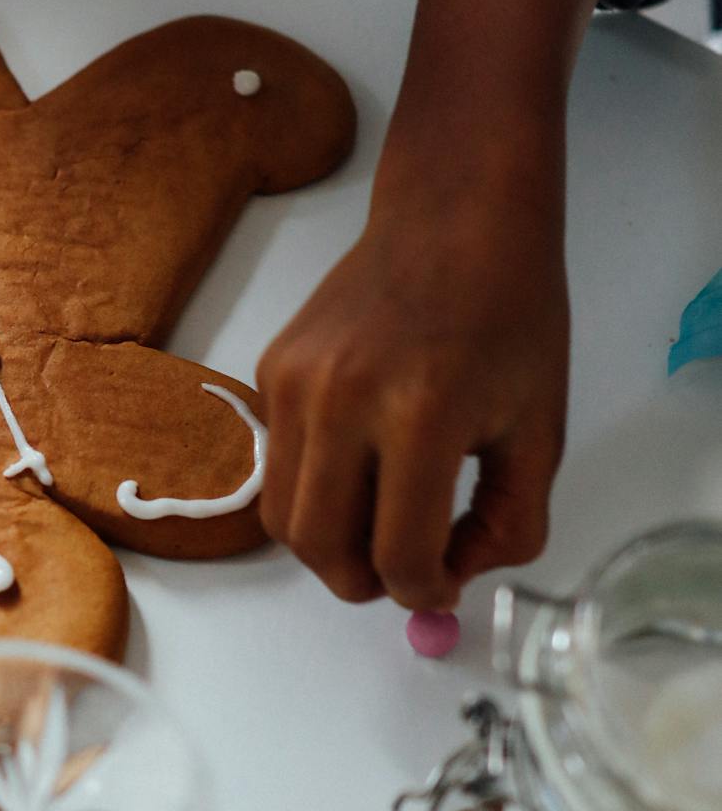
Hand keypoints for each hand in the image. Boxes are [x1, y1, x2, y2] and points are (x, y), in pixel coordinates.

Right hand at [258, 210, 569, 608]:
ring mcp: (294, 383)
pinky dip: (315, 486)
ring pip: (283, 516)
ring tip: (376, 525)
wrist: (454, 218)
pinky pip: (279, 463)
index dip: (424, 592)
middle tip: (399, 573)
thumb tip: (450, 577)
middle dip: (362, 583)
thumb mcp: (539, 430)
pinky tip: (362, 455)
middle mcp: (343, 400)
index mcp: (423, 415)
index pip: (399, 554)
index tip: (442, 585)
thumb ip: (508, 523)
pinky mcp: (271, 371)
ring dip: (328, 544)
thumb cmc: (511, 316)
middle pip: (320, 547)